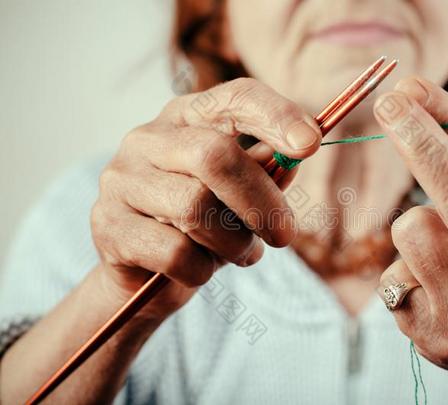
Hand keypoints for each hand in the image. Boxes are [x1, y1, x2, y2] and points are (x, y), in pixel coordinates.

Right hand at [91, 78, 320, 320]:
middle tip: (285, 234)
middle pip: (214, 156)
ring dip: (234, 243)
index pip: (234, 98)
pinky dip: (202, 270)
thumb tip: (295, 156)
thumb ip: (268, 172)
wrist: (145, 272)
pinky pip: (173, 252)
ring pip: (195, 207)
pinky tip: (201, 270)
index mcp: (189, 117)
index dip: (275, 115)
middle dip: (261, 201)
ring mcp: (121, 178)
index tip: (310, 143)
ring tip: (241, 253)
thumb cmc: (205, 224)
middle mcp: (149, 138)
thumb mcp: (242, 195)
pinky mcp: (107, 225)